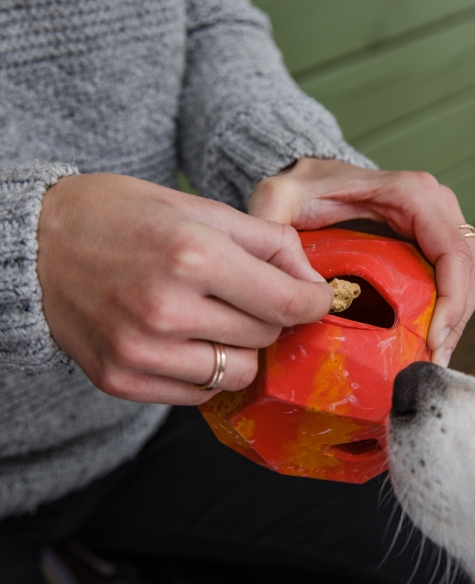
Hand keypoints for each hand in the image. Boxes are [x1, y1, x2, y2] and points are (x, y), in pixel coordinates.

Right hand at [38, 173, 332, 404]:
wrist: (34, 245)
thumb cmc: (121, 216)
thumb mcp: (199, 208)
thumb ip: (268, 242)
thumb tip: (313, 283)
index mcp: (192, 255)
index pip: (287, 302)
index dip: (313, 301)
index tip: (315, 297)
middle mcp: (166, 310)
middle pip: (266, 335)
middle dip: (271, 314)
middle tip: (247, 292)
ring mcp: (140, 352)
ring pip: (240, 372)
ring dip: (242, 346)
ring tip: (216, 316)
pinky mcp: (122, 380)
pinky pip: (201, 392)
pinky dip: (208, 369)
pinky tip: (187, 338)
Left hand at [249, 158, 474, 366]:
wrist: (313, 180)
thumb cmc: (300, 188)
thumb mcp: (277, 199)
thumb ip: (273, 228)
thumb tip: (307, 286)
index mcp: (411, 193)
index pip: (452, 251)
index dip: (452, 300)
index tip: (432, 341)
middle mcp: (437, 203)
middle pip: (472, 269)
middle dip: (458, 320)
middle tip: (431, 362)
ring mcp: (443, 220)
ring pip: (473, 276)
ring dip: (459, 319)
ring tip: (430, 358)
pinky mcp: (438, 239)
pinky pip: (460, 277)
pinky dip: (452, 310)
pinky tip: (427, 339)